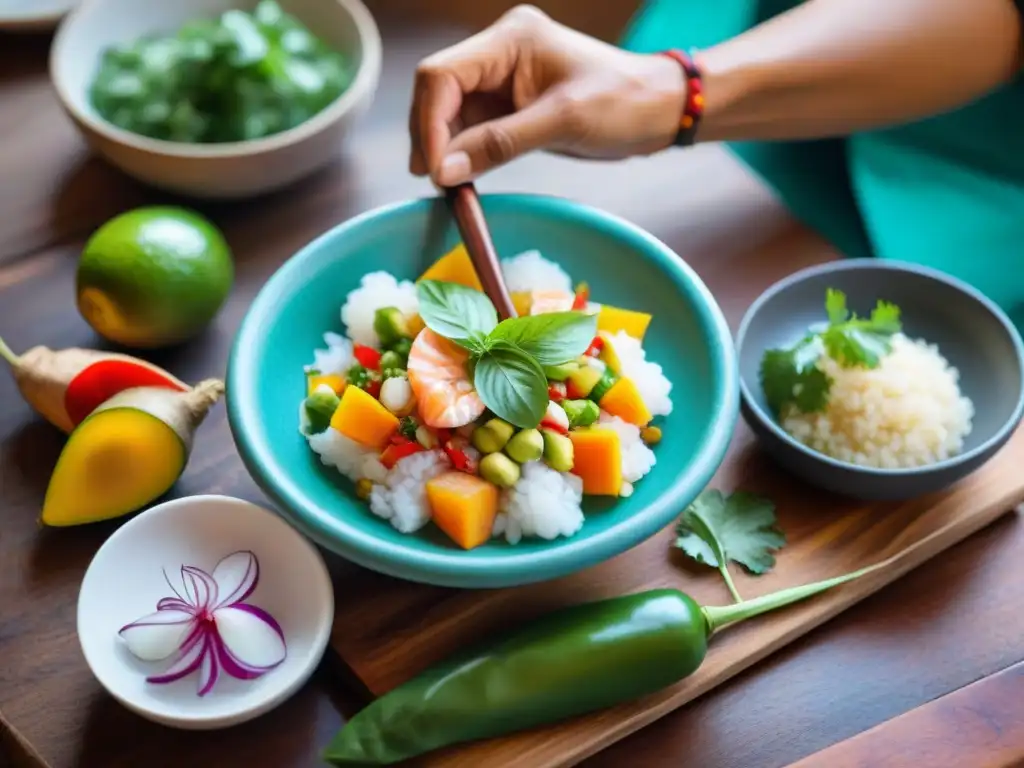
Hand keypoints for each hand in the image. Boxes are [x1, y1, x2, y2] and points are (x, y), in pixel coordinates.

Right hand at [409, 5, 687, 185]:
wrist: (660, 110)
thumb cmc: (623, 103)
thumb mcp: (562, 122)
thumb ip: (499, 144)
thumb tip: (444, 171)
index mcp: (510, 39)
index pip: (442, 75)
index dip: (429, 122)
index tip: (435, 169)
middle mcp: (498, 53)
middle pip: (438, 92)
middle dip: (431, 137)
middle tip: (437, 183)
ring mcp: (502, 80)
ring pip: (449, 114)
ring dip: (444, 150)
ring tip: (449, 187)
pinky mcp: (509, 106)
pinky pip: (471, 129)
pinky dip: (464, 155)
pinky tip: (463, 179)